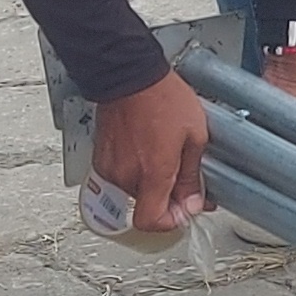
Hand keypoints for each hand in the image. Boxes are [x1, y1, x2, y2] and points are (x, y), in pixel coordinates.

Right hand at [91, 67, 211, 232]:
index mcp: (151, 173)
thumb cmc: (161, 97)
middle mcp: (126, 175)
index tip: (184, 209)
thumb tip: (192, 202)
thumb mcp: (195, 136)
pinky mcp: (100, 156)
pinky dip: (136, 167)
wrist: (128, 73)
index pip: (151, 221)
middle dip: (168, 194)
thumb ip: (192, 176)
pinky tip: (148, 146)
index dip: (170, 222)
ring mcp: (110, 166)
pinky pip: (121, 173)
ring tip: (165, 151)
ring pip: (135, 188)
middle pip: (147, 204)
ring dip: (151, 179)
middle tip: (184, 174)